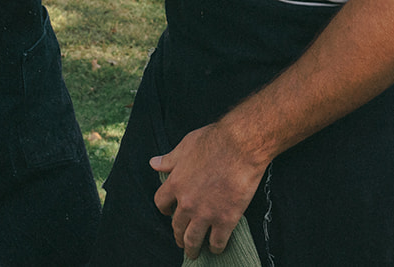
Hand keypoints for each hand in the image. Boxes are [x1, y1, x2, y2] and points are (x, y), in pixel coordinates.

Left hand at [151, 122, 267, 258]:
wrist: (240, 146)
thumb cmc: (213, 141)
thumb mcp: (185, 146)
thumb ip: (170, 159)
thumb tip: (154, 163)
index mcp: (175, 183)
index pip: (161, 202)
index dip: (164, 209)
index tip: (168, 212)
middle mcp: (186, 202)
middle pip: (176, 225)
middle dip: (178, 234)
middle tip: (181, 239)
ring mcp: (206, 213)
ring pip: (192, 239)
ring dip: (191, 248)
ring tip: (193, 252)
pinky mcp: (225, 219)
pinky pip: (217, 241)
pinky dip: (215, 248)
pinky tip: (216, 248)